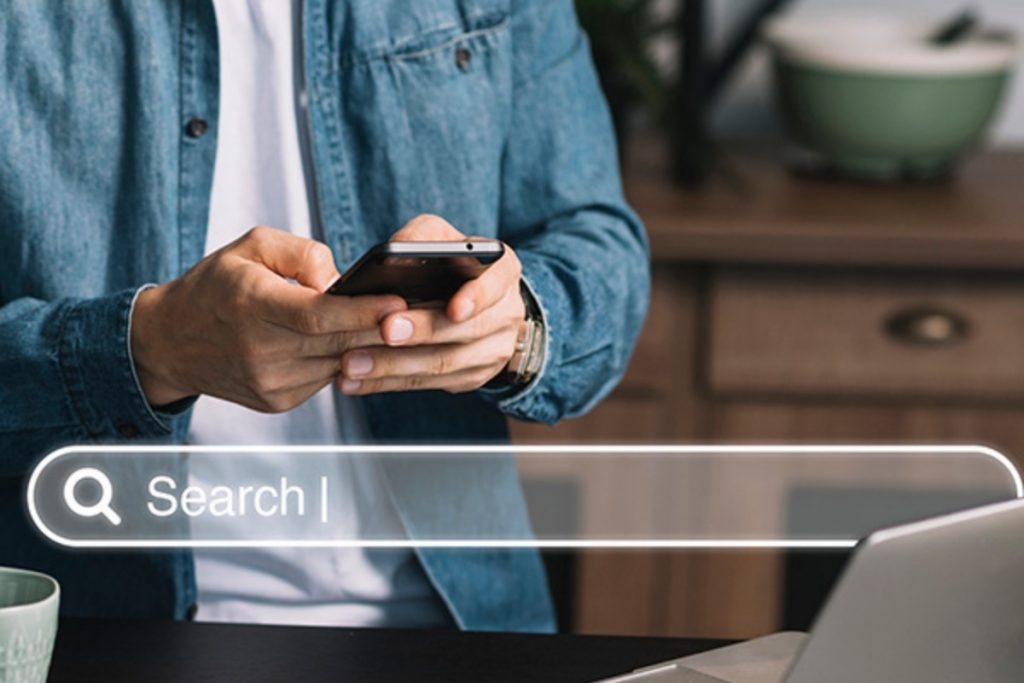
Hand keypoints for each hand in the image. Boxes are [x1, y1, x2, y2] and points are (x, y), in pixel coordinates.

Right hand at [131, 227, 405, 411]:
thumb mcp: (251, 247)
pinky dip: (341, 359)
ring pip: (337, 363)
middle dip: (381, 329)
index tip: (400, 302)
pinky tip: (350, 343)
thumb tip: (340, 279)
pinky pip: (324, 378)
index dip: (362, 311)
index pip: (318, 315)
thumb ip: (301, 252)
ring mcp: (268, 382)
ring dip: (367, 347)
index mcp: (251, 304)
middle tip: (418, 314)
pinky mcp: (275, 401)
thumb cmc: (217, 286)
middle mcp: (259, 349)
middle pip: (336, 342)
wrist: (170, 342)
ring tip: (392, 325)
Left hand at [337, 214, 524, 395]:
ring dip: (394, 366)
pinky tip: (356, 380)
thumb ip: (421, 238)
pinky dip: (388, 383)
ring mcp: (492, 351)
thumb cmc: (452, 266)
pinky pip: (428, 384)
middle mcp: (505, 314)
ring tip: (353, 362)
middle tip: (385, 330)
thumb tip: (394, 252)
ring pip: (444, 364)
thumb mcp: (441, 238)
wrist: (477, 306)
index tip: (454, 309)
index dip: (478, 297)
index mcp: (502, 272)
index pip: (498, 283)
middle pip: (466, 329)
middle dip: (423, 331)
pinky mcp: (471, 377)